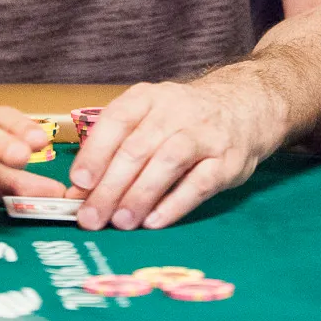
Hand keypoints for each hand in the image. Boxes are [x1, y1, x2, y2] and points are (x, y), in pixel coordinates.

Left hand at [66, 77, 282, 230]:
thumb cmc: (182, 120)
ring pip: (167, 162)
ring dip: (140, 195)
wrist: (242, 108)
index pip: (116, 121)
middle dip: (111, 186)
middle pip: (137, 147)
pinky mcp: (227, 160)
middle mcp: (175, 110)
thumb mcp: (148, 119)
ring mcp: (204, 134)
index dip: (95, 153)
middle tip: (92, 218)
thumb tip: (80, 191)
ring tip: (121, 222)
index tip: (78, 184)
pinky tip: (154, 222)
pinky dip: (174, 204)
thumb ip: (115, 150)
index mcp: (148, 97)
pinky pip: (199, 183)